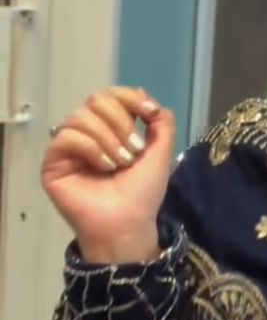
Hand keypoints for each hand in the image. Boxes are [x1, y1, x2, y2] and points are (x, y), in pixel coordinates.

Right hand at [42, 86, 175, 262]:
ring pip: (81, 117)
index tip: (149, 112)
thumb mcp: (160, 153)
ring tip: (120, 163)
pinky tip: (103, 166)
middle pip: (96, 100)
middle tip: (134, 151)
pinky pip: (66, 137)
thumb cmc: (142, 194)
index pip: (112, 96)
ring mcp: (68, 147)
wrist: (127, 224)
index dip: (130, 98)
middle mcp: (87, 133)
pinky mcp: (52, 162)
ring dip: (108, 138)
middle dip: (121, 121)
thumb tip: (145, 95)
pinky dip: (90, 148)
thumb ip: (161, 122)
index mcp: (110, 128)